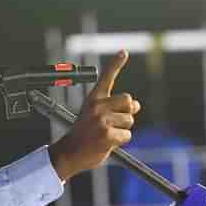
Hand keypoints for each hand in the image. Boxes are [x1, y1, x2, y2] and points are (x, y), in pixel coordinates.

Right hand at [49, 50, 140, 180]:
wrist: (69, 153)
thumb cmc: (84, 135)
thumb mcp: (95, 116)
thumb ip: (114, 108)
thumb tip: (137, 105)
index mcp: (93, 100)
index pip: (106, 78)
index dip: (115, 64)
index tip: (123, 52)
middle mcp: (97, 107)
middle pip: (128, 101)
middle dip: (127, 112)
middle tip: (113, 122)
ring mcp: (101, 120)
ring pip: (130, 120)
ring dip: (123, 129)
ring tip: (106, 134)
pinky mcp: (107, 135)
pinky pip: (127, 135)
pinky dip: (121, 141)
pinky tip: (107, 143)